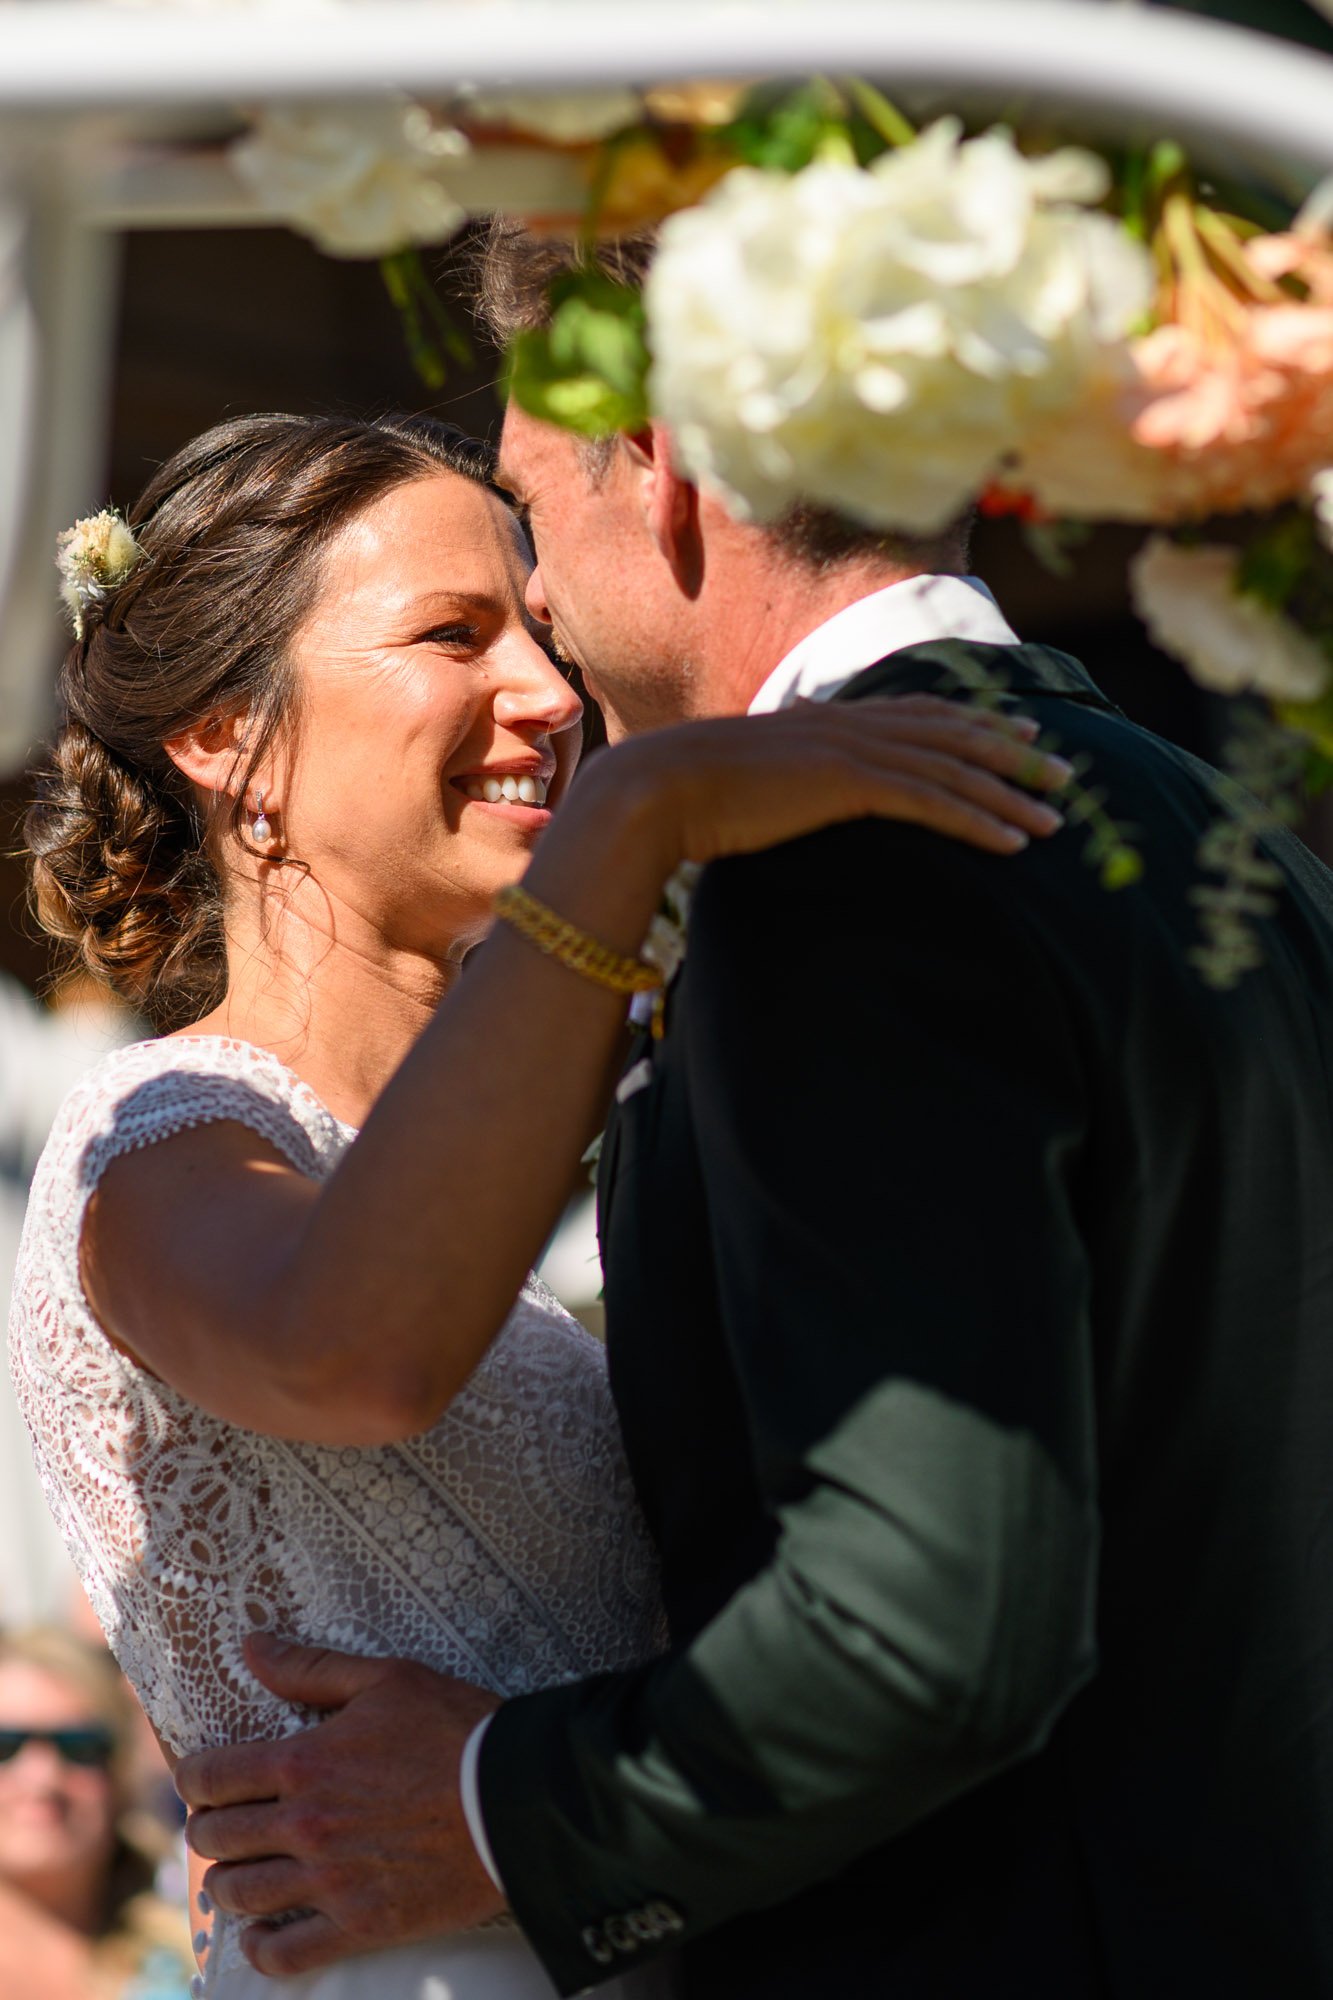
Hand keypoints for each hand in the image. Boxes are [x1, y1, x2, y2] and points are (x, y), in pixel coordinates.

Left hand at [176, 1634, 502, 1976]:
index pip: (211, 1777)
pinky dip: (262, 1949)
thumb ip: (311, 1666)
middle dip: (210, 1828)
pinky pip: (286, 1954)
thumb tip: (251, 1646)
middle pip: (216, 1839)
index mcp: (305, 1763)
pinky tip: (262, 1935)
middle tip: (226, 1823)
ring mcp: (330, 1880)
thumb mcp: (387, 1678)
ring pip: (240, 1895)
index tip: (203, 1780)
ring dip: (228, 1884)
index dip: (194, 1779)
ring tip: (240, 1872)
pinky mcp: (360, 1923)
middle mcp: (305, 1825)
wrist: (517, 1799)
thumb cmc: (456, 1729)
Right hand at [593, 694, 1071, 876]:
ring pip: (954, 767)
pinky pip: (932, 801)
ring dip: (1011, 795)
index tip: (1022, 731)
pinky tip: (1011, 843)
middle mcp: (851, 722)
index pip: (922, 714)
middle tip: (1065, 773)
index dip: (978, 722)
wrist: (661, 787)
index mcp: (832, 718)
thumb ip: (787, 776)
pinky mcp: (849, 782)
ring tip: (1055, 821)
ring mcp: (852, 748)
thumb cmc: (693, 794)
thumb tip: (791, 789)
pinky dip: (978, 821)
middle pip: (954, 733)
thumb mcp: (752, 777)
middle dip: (1015, 754)